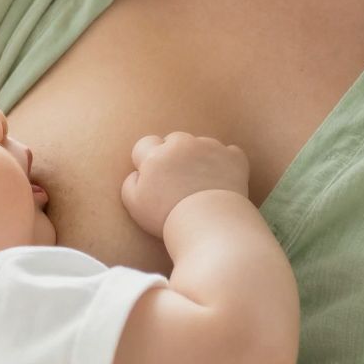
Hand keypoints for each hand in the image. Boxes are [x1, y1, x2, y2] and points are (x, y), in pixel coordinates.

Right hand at [121, 131, 250, 236]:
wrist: (208, 223)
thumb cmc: (167, 217)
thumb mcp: (134, 204)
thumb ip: (131, 182)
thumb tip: (138, 173)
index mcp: (156, 155)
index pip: (145, 144)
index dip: (147, 160)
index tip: (155, 177)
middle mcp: (182, 144)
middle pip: (174, 140)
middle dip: (174, 155)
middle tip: (179, 180)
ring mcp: (210, 147)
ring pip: (201, 144)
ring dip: (199, 157)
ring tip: (201, 184)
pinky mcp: (233, 157)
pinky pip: (229, 152)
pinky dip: (225, 162)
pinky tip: (221, 180)